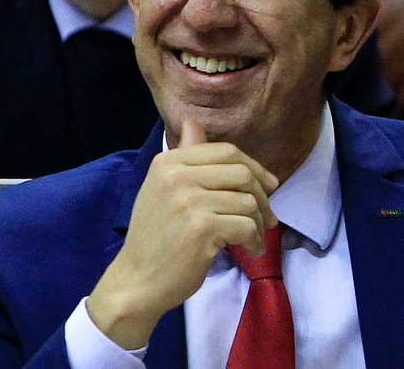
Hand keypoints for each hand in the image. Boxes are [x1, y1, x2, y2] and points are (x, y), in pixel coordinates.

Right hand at [85, 121, 277, 349]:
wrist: (136, 282)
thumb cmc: (155, 237)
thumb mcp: (163, 190)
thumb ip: (185, 156)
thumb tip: (193, 122)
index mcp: (168, 163)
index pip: (226, 151)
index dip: (254, 167)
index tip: (268, 186)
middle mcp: (176, 176)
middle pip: (242, 173)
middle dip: (262, 195)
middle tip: (267, 216)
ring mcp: (189, 201)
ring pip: (248, 201)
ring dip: (259, 222)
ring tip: (254, 237)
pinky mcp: (202, 227)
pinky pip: (247, 226)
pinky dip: (255, 240)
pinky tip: (249, 250)